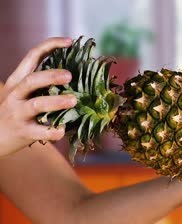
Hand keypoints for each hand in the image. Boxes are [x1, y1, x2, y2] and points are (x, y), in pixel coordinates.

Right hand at [0, 37, 76, 157]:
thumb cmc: (16, 113)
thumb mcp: (22, 94)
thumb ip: (42, 84)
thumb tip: (75, 74)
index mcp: (18, 81)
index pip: (32, 56)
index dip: (50, 46)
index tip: (69, 41)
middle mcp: (16, 95)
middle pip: (32, 80)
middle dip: (51, 76)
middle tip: (70, 75)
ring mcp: (18, 114)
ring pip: (36, 104)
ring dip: (56, 102)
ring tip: (74, 100)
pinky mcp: (23, 132)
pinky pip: (40, 131)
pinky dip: (54, 130)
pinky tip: (63, 129)